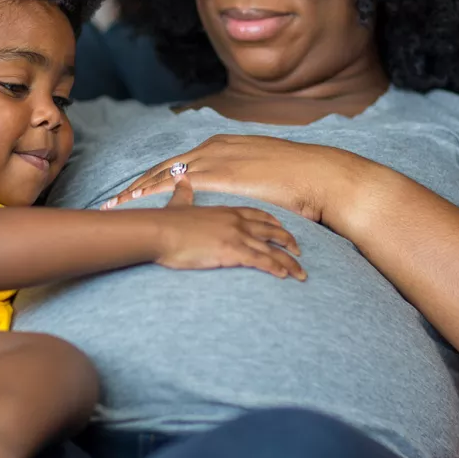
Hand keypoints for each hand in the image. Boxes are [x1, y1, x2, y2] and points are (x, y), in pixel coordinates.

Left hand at [103, 135, 361, 224]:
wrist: (318, 175)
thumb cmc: (297, 179)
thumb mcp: (263, 171)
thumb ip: (244, 176)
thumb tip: (238, 189)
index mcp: (222, 145)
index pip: (180, 163)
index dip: (156, 178)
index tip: (137, 191)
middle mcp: (213, 148)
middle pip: (165, 167)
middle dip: (138, 184)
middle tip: (115, 200)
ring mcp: (214, 159)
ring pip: (164, 175)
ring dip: (138, 191)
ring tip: (117, 205)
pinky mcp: (219, 175)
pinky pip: (176, 185)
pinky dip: (153, 194)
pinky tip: (138, 206)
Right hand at [148, 178, 305, 279]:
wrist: (158, 231)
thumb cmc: (165, 222)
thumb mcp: (178, 204)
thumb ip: (184, 193)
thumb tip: (181, 181)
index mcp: (226, 210)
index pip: (258, 214)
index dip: (273, 223)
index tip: (283, 229)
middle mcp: (236, 221)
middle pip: (271, 230)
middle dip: (288, 241)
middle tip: (300, 251)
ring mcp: (236, 235)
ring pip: (271, 248)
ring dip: (288, 262)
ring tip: (300, 273)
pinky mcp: (232, 251)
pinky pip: (260, 261)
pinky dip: (275, 268)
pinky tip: (284, 275)